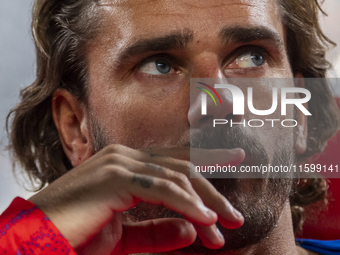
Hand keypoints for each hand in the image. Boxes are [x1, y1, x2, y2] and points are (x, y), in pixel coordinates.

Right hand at [29, 144, 244, 253]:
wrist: (37, 241)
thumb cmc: (78, 236)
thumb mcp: (126, 237)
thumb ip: (157, 230)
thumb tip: (191, 228)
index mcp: (126, 164)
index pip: (174, 159)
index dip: (208, 157)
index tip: (235, 159)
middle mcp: (124, 156)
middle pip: (182, 167)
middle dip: (213, 190)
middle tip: (235, 215)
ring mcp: (119, 163)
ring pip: (177, 176)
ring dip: (205, 203)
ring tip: (223, 227)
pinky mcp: (115, 177)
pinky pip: (162, 188)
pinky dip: (187, 204)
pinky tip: (205, 221)